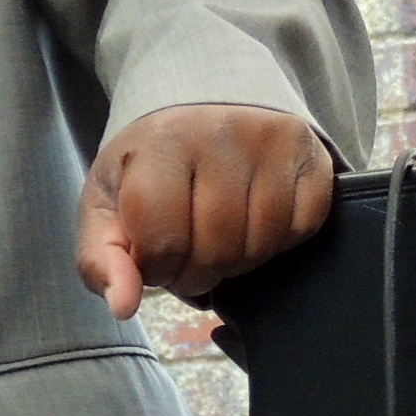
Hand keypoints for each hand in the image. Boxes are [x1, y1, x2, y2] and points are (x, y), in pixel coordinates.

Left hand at [75, 104, 333, 316]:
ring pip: (261, 245)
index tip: (153, 256)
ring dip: (237, 262)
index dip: (157, 269)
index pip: (163, 243)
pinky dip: (277, 243)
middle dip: (198, 273)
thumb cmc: (149, 169)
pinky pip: (302, 228)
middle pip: (217, 250)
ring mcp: (272, 141)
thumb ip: (102, 260)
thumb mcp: (107, 207)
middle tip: (189, 254)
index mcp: (161, 143)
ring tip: (219, 239)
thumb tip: (124, 305)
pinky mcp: (313, 152)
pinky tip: (254, 224)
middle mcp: (221, 133)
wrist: (201, 110)